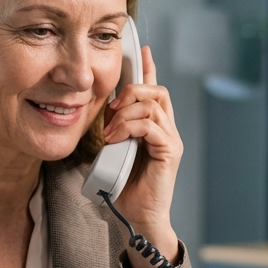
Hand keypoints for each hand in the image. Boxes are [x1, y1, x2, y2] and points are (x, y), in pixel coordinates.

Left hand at [102, 45, 182, 267]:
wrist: (138, 217)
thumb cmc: (125, 188)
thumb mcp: (112, 151)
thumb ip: (112, 130)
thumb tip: (97, 112)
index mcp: (154, 127)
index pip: (155, 91)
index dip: (149, 69)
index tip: (142, 50)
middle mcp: (167, 129)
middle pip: (157, 90)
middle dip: (133, 89)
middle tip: (113, 105)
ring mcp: (170, 139)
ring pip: (154, 103)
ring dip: (127, 111)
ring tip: (110, 129)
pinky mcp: (170, 151)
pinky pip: (152, 125)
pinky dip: (130, 126)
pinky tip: (115, 138)